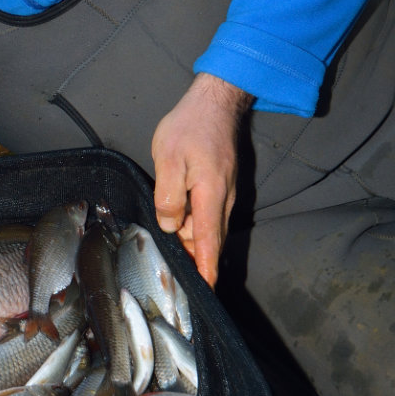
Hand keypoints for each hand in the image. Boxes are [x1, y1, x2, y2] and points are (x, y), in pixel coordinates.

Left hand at [150, 73, 252, 286]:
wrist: (217, 102)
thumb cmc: (190, 126)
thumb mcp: (168, 158)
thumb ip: (169, 195)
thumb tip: (171, 226)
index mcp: (211, 196)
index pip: (208, 242)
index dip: (205, 269)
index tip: (205, 293)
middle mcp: (224, 200)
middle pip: (210, 240)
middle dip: (199, 264)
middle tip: (180, 285)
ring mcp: (225, 194)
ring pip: (210, 229)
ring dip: (196, 247)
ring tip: (177, 264)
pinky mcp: (222, 186)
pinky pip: (211, 216)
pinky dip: (199, 230)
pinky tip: (182, 232)